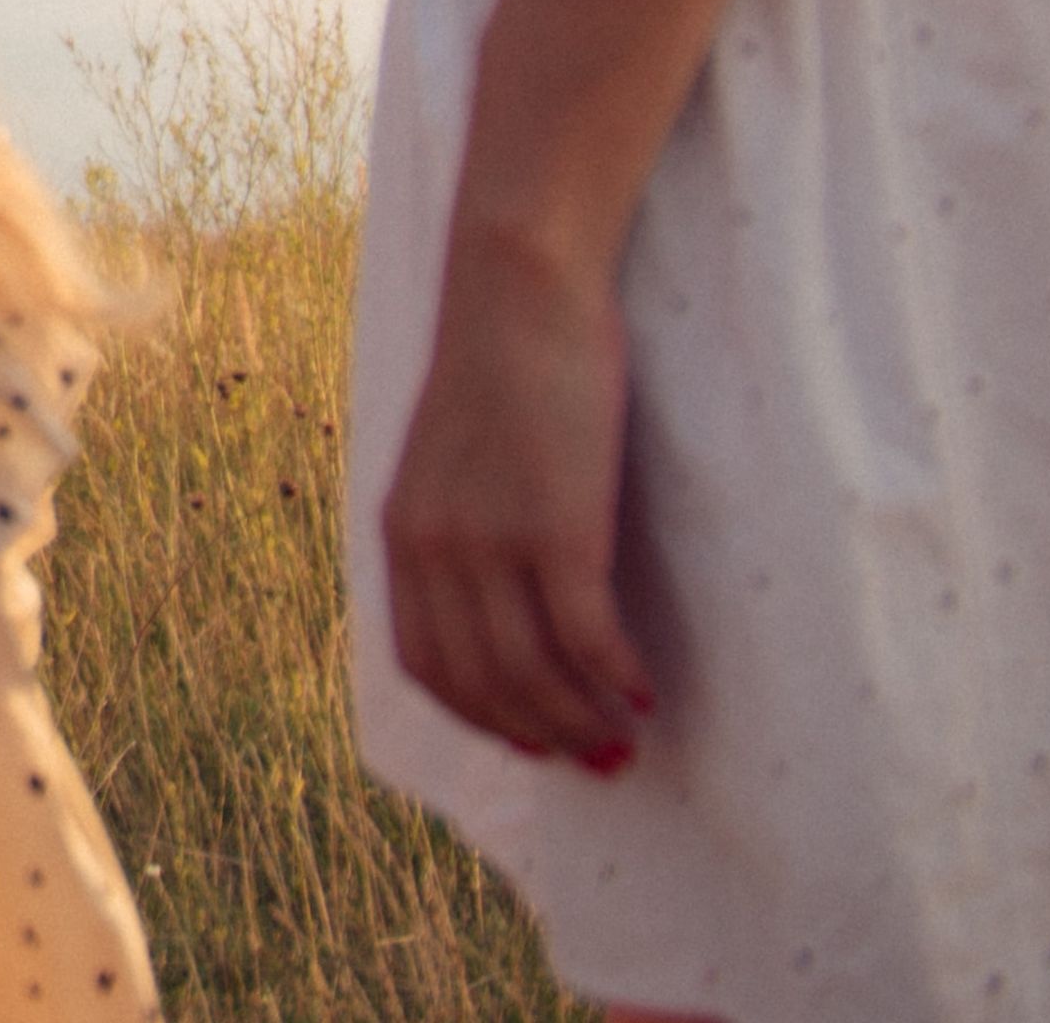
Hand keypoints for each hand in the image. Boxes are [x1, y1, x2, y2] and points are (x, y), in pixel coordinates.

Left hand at [381, 235, 654, 769]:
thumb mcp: (453, 454)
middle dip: (542, 737)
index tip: (530, 742)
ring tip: (630, 737)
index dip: (480, 717)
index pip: (425, 664)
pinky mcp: (555, 524)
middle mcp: (433, 547)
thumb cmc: (500, 363)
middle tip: (600, 761)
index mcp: (400, 532)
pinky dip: (618, 676)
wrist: (516, 288)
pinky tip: (649, 690)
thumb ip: (457, 522)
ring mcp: (490, 539)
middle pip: (482, 685)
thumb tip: (495, 596)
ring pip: (536, 674)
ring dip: (585, 721)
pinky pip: (587, 635)